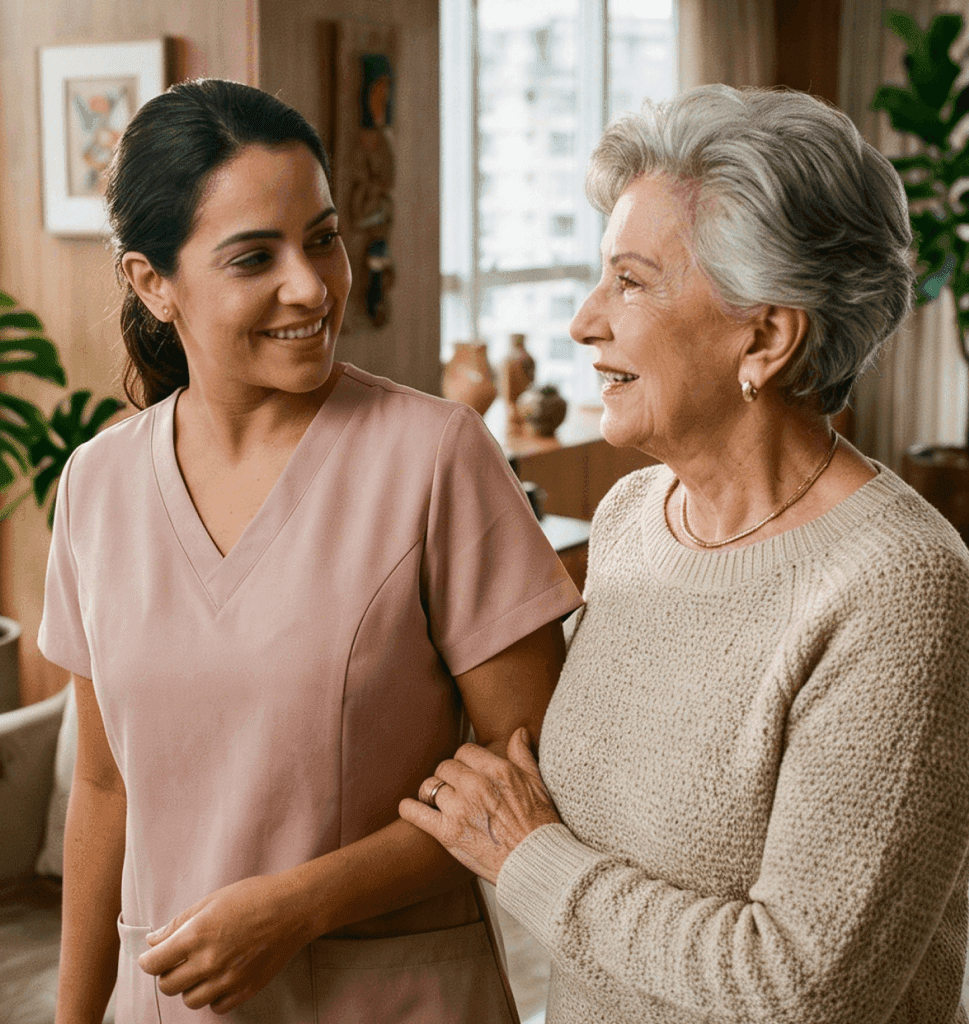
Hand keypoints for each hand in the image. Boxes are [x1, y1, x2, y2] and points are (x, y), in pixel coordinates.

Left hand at [137, 873, 306, 1013]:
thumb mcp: (211, 900)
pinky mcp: (245, 989)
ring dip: (190, 986)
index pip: (153, 963)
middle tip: (178, 960)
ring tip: (202, 968)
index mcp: (197, 935)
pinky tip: (220, 977)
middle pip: (167, 986)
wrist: (293, 908)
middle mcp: (209, 961)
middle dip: (167, 973)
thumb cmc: (254, 897)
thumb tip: (153, 941)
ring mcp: (228, 979)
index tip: (152, 957)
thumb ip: (179, 922)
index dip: (149, 960)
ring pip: (190, 1000)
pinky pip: (216, 1007)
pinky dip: (213, 996)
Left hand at [399, 727, 560, 884]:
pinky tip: (410, 807)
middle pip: (445, 766)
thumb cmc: (540, 825)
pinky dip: (409, 808)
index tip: (467, 772)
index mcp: (497, 770)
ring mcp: (459, 808)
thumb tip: (518, 732)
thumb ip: (523, 755)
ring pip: (430, 786)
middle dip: (448, 777)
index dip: (465, 761)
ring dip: (431, 793)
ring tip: (436, 801)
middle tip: (454, 790)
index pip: (465, 751)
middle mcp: (475, 785)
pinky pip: (416, 812)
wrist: (537, 864)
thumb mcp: (537, 783)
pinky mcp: (447, 833)